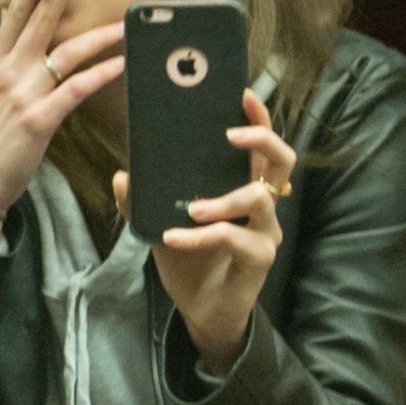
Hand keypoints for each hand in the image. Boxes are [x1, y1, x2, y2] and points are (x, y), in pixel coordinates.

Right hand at [0, 0, 124, 233]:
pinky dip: (100, 75)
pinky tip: (120, 64)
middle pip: (38, 20)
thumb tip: (20, 42)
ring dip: (98, 35)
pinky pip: (75, 90)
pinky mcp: (39, 120)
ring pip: (65, 52)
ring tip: (123, 23)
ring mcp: (23, 95)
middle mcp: (8, 73)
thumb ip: (6, 67)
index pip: (13, 14)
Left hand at [113, 89, 296, 374]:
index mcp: (245, 185)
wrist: (202, 310)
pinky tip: (173, 238)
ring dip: (223, 199)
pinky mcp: (260, 258)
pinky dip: (200, 237)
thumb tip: (122, 175)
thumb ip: (144, 201)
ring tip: (192, 208)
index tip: (240, 94)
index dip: (257, 117)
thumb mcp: (161, 225)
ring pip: (259, 198)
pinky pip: (233, 238)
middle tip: (230, 135)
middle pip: (283, 160)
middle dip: (260, 139)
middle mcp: (264, 203)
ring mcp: (266, 230)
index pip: (262, 144)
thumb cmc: (190, 261)